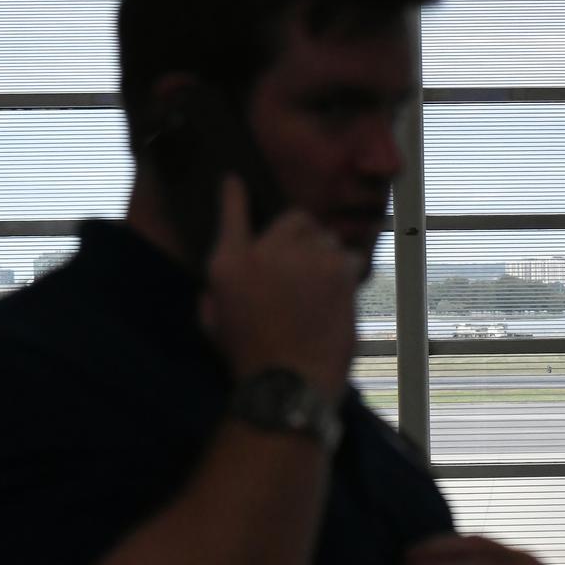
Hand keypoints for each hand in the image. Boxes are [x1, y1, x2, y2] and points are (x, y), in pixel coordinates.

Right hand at [202, 176, 359, 392]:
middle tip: (303, 260)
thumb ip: (220, 286)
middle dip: (301, 234)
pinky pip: (349, 258)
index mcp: (229, 262)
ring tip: (320, 285)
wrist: (288, 383)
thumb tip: (233, 267)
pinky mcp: (339, 274)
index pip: (231, 211)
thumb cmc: (247, 360)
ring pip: (327, 238)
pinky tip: (338, 294)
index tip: (235, 181)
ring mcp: (307, 259)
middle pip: (295, 218)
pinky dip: (346, 272)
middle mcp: (267, 251)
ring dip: (325, 254)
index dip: (234, 193)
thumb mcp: (214, 320)